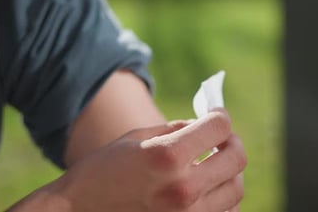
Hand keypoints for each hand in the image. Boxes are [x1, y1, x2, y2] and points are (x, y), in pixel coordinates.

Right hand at [10, 109, 246, 211]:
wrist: (80, 211)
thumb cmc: (103, 171)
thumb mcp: (137, 139)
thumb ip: (176, 130)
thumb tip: (204, 125)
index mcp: (169, 156)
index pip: (220, 127)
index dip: (220, 116)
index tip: (216, 115)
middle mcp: (184, 189)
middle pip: (236, 157)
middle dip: (230, 141)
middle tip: (220, 138)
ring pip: (236, 189)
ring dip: (229, 171)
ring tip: (213, 163)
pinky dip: (222, 197)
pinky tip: (207, 187)